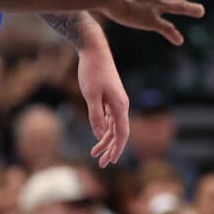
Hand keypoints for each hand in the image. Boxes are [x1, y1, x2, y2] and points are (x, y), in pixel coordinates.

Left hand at [78, 42, 128, 167]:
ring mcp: (116, 100)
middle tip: (102, 163)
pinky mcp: (109, 96)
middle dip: (111, 149)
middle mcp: (121, 104)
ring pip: (113, 126)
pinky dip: (104, 127)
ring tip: (95, 153)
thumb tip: (100, 135)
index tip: (110, 161)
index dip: (117, 149)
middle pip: (119, 132)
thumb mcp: (91, 94)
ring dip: (105, 140)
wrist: (93, 49)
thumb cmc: (91, 71)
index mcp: (120, 105)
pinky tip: (98, 135)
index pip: (122, 133)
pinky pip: (109, 117)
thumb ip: (96, 115)